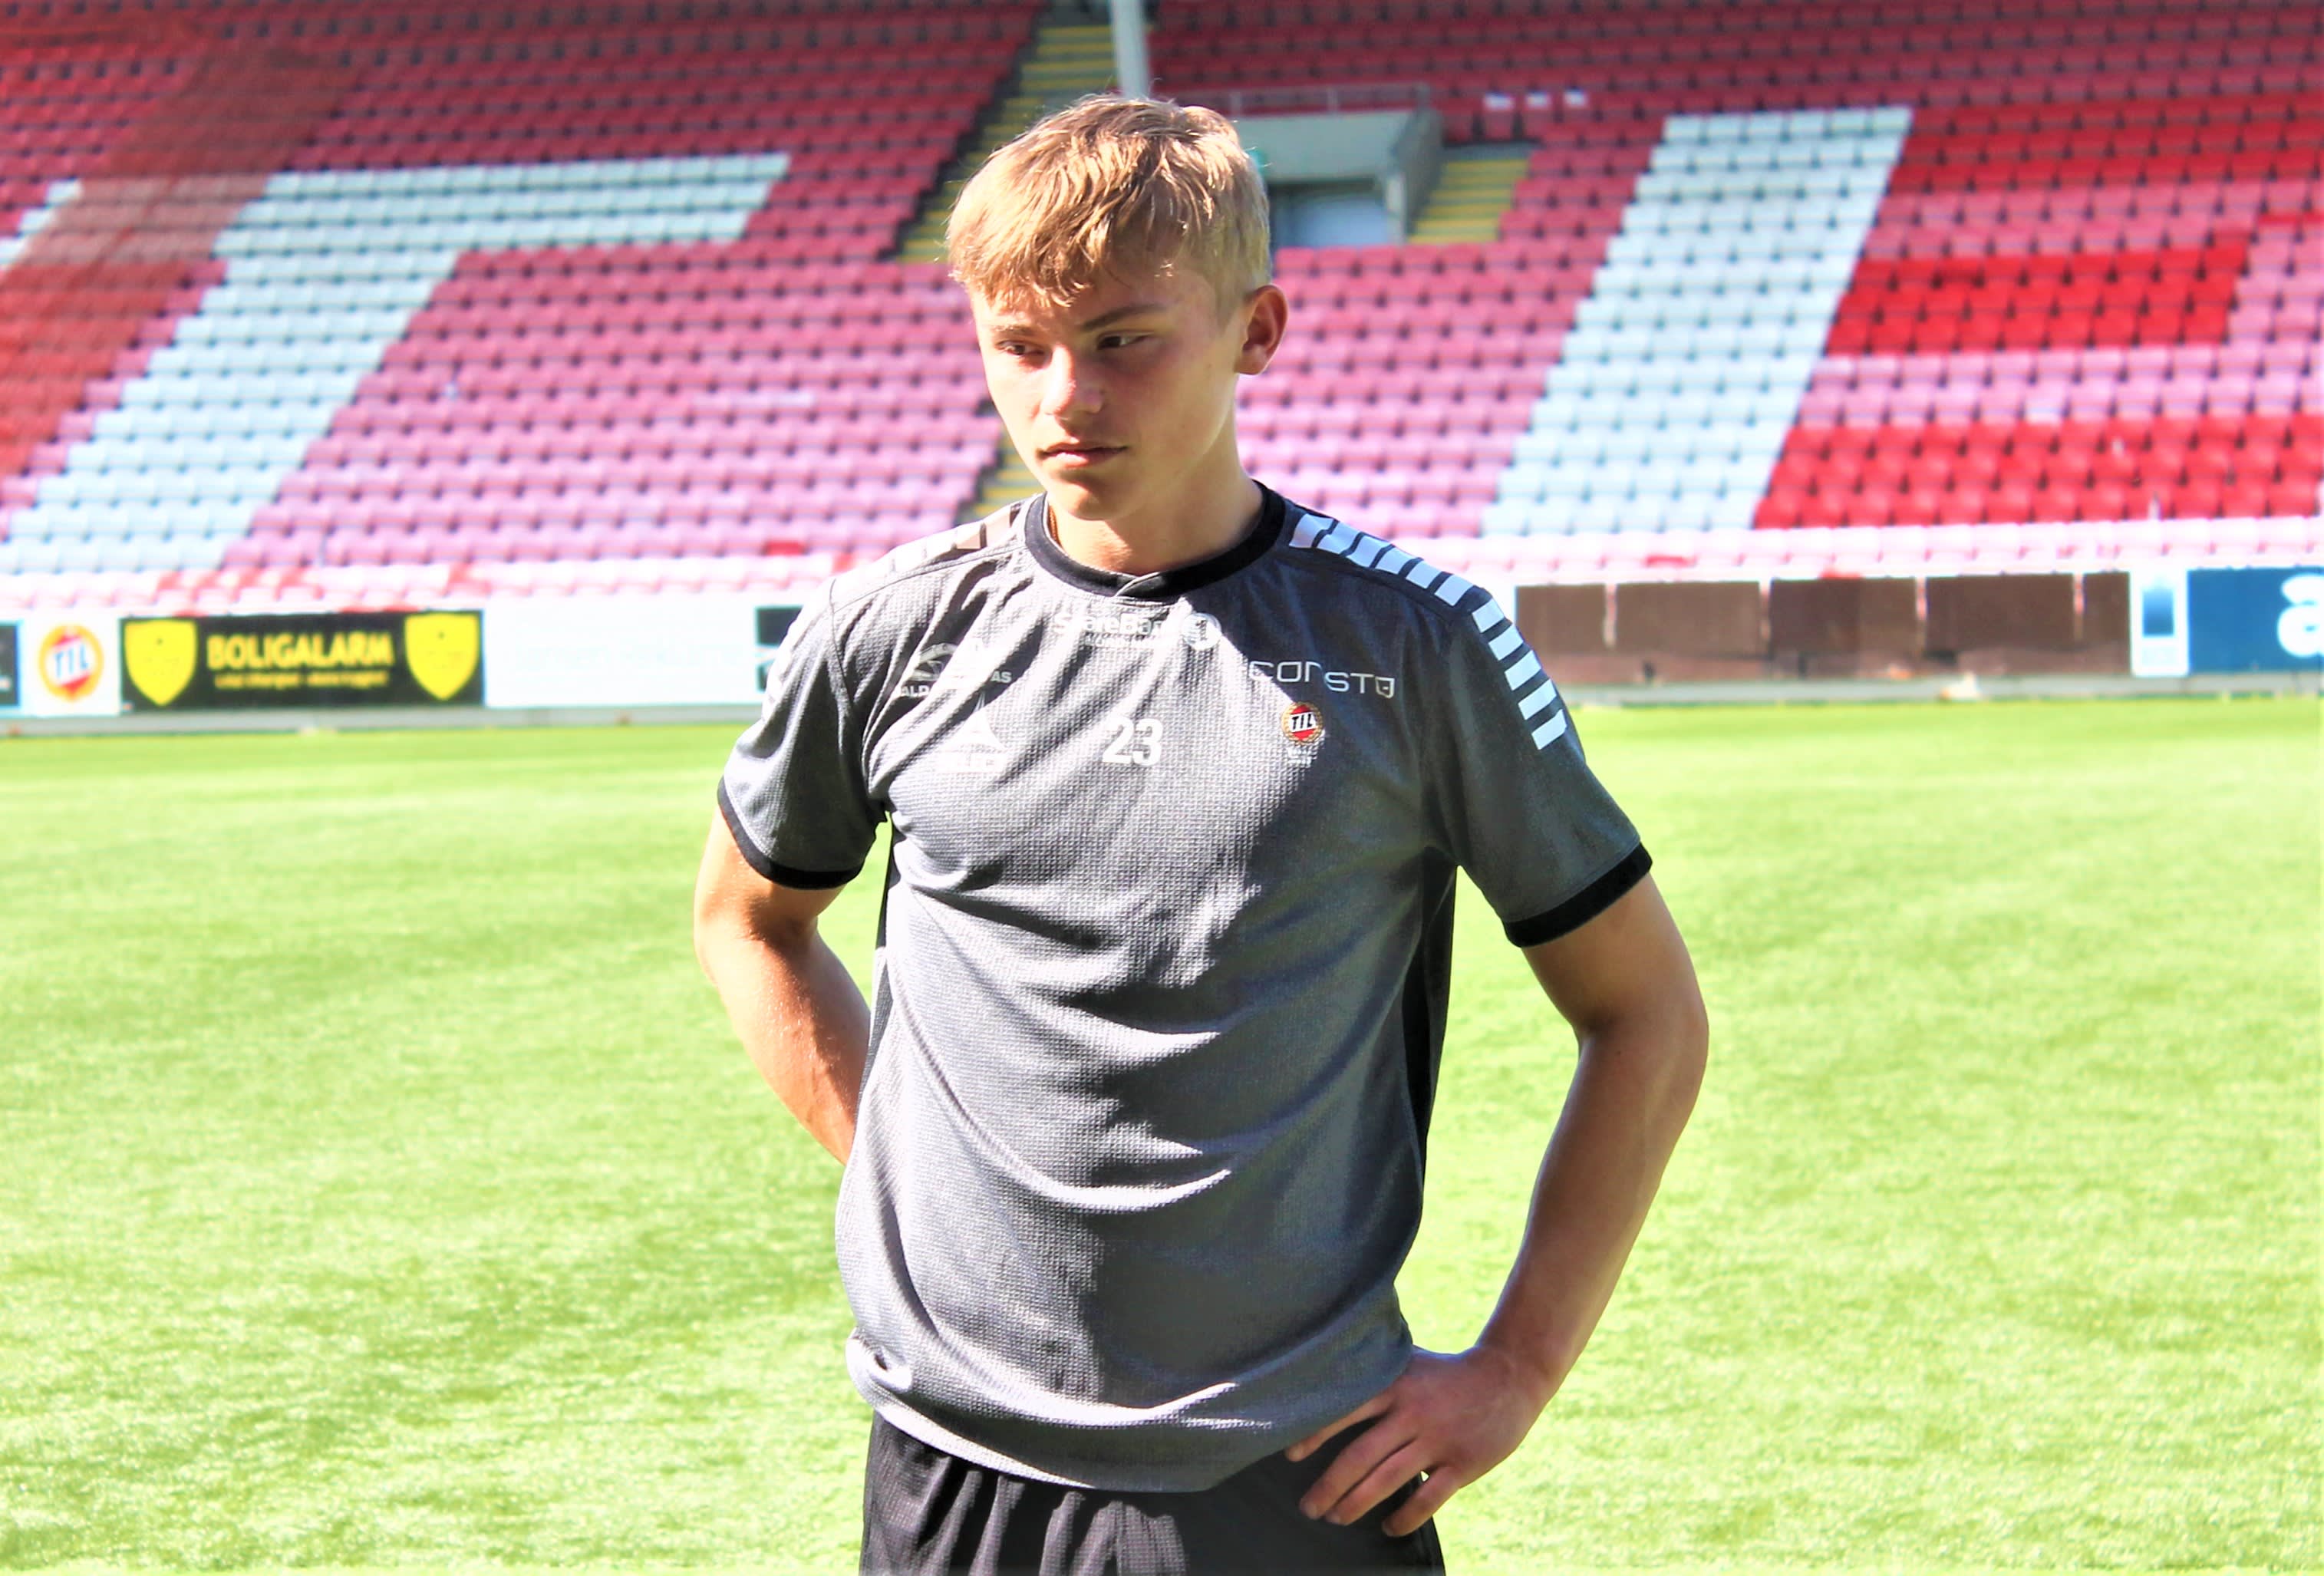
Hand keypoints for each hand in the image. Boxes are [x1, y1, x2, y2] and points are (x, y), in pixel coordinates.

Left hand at [1287, 1345, 1550, 1537]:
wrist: (1507, 1376)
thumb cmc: (1445, 1372)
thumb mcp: (1407, 1360)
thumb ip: (1372, 1370)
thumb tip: (1323, 1378)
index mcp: (1394, 1385)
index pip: (1345, 1411)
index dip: (1315, 1435)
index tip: (1291, 1456)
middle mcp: (1412, 1413)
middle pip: (1360, 1456)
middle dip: (1329, 1486)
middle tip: (1308, 1507)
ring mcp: (1438, 1440)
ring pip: (1388, 1481)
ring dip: (1356, 1504)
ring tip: (1335, 1518)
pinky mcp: (1462, 1464)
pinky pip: (1427, 1499)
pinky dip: (1404, 1518)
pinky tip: (1388, 1527)